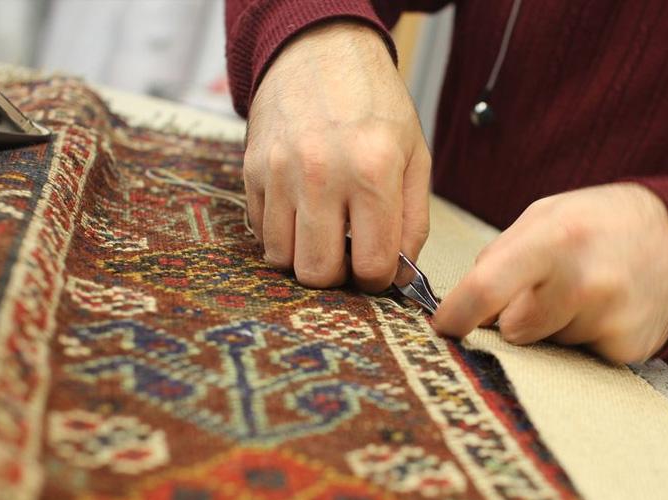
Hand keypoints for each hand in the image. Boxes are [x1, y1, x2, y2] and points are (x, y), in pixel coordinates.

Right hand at [243, 22, 430, 291]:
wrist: (318, 51)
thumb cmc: (373, 105)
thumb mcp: (414, 155)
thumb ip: (413, 221)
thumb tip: (399, 277)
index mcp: (373, 170)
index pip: (370, 265)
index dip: (376, 279)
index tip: (375, 267)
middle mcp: (322, 173)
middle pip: (317, 273)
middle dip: (336, 276)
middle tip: (346, 254)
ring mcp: (280, 172)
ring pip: (282, 259)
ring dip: (305, 255)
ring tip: (322, 232)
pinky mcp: (252, 170)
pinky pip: (260, 232)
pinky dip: (281, 234)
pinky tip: (299, 211)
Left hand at [433, 183, 667, 362]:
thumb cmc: (599, 223)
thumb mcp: (543, 216)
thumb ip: (497, 257)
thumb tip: (462, 304)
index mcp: (554, 239)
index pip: (486, 290)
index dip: (456, 316)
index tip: (444, 327)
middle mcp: (584, 282)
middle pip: (513, 329)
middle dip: (515, 316)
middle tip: (544, 288)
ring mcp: (609, 319)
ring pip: (544, 345)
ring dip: (551, 327)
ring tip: (580, 292)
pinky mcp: (626, 347)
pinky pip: (575, 356)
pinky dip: (579, 338)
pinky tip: (602, 310)